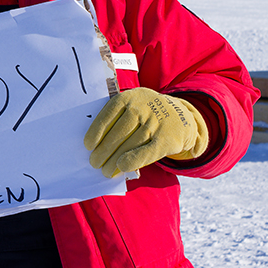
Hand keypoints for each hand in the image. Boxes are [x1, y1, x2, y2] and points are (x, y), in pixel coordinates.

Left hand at [84, 88, 208, 177]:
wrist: (180, 115)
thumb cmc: (145, 113)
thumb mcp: (132, 105)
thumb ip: (115, 117)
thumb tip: (95, 145)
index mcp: (128, 97)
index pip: (108, 115)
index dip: (96, 132)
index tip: (88, 146)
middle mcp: (142, 107)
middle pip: (118, 133)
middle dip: (103, 151)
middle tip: (94, 163)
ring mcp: (156, 122)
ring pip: (130, 144)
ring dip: (114, 160)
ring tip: (105, 170)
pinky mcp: (167, 138)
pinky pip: (147, 152)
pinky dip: (133, 161)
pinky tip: (122, 167)